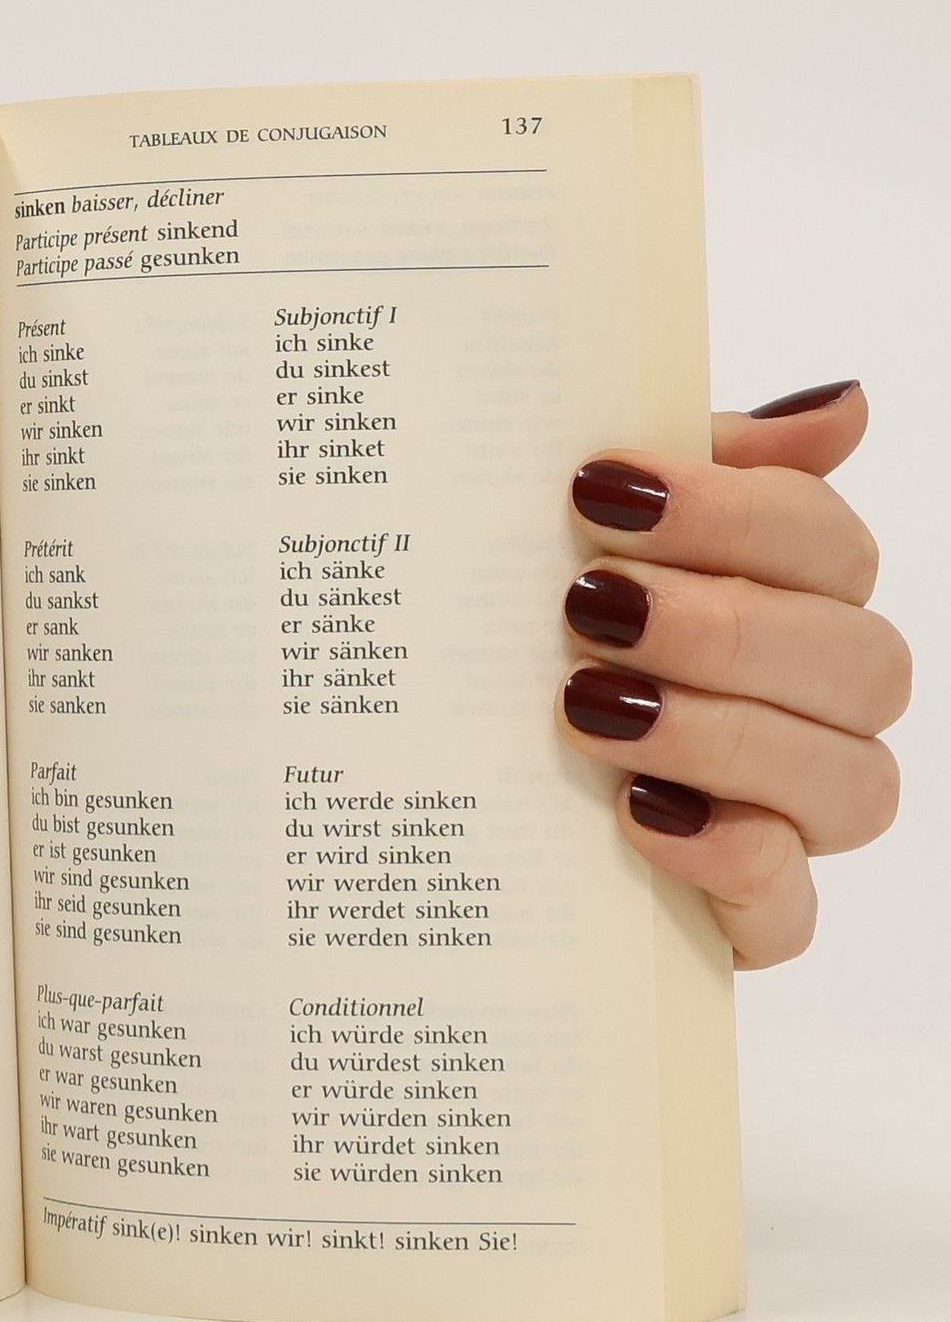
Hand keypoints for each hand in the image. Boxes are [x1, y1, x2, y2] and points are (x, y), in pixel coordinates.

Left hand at [558, 380, 907, 968]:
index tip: (599, 491)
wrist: (462, 787)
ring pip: (852, 783)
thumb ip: (704, 468)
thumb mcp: (594, 540)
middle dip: (722, 626)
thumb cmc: (542, 636)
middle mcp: (820, 711)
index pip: (828, 545)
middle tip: (588, 608)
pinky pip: (791, 908)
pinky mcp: (752, 915)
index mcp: (794, 603)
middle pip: (860, 662)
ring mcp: (798, 819)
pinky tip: (640, 816)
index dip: (734, 510)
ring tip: (587, 705)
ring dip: (721, 736)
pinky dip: (728, 860)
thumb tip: (843, 406)